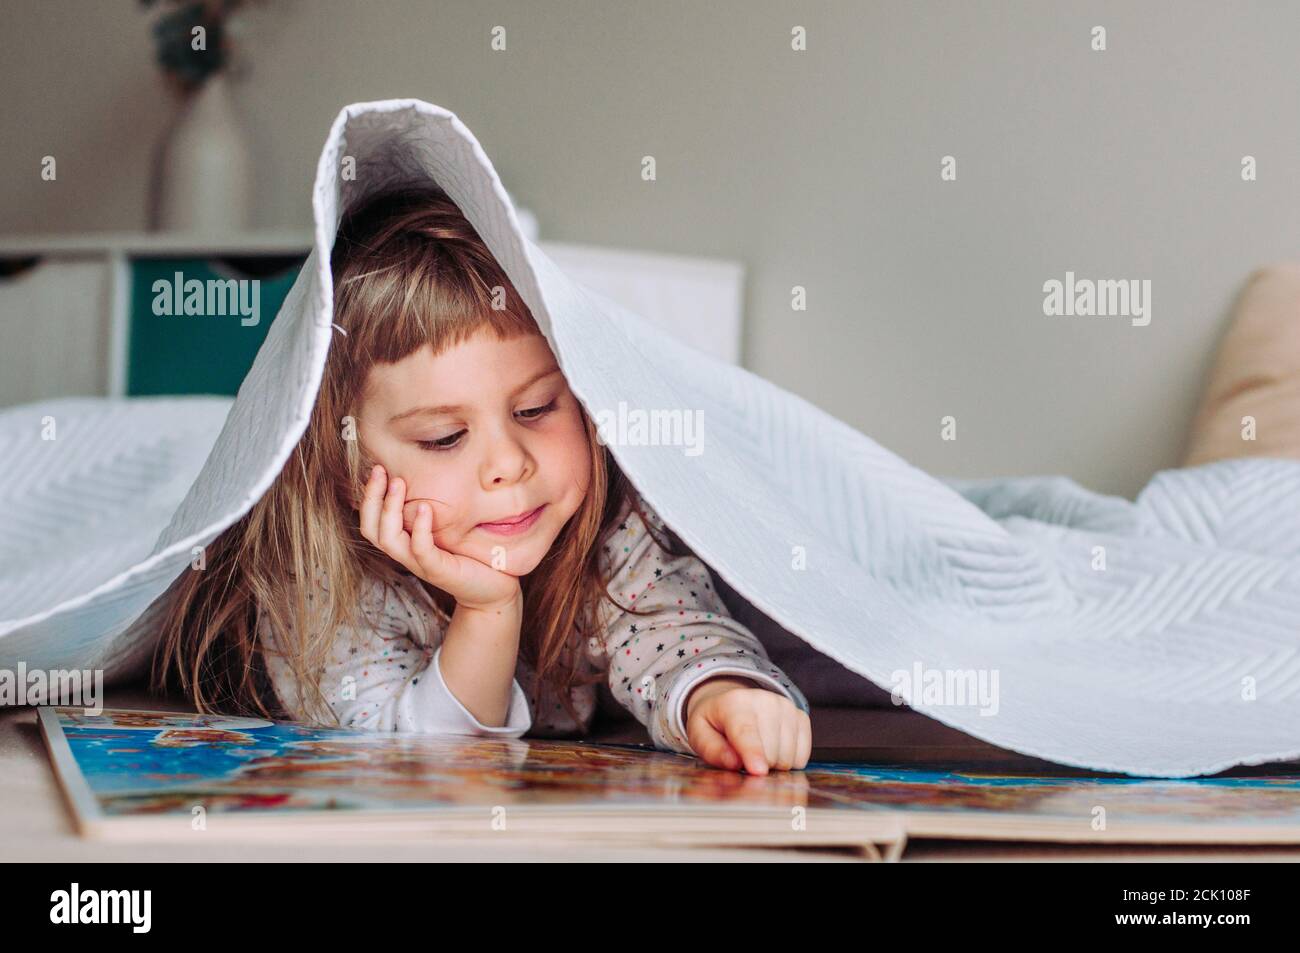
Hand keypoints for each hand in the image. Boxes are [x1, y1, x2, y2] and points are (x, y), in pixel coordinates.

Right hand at [359, 464, 520, 611]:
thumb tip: (430, 473)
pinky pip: (421, 550)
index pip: (371, 521)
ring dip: (390, 509)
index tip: (377, 469)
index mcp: (404, 543)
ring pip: (389, 539)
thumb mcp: (447, 527)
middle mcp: (406, 554)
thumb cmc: (470, 554)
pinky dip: (419, 529)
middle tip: (379, 470)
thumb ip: (433, 509)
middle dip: (371, 498)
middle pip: (371, 529)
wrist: (492, 589)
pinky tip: (425, 508)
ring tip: (398, 483)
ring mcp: (420, 564)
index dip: (368, 496)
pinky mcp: (438, 571)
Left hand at [684, 676, 811, 774]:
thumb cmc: (716, 723)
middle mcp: (765, 701)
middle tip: (743, 756)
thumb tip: (733, 763)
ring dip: (773, 765)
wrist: (733, 704)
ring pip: (788, 758)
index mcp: (734, 703)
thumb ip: (712, 750)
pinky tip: (774, 749)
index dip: (753, 753)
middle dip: (756, 766)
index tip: (758, 771)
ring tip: (757, 751)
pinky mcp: (801, 717)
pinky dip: (789, 761)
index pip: (746, 732)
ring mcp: (786, 708)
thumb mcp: (699, 734)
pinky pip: (802, 757)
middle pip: (770, 753)